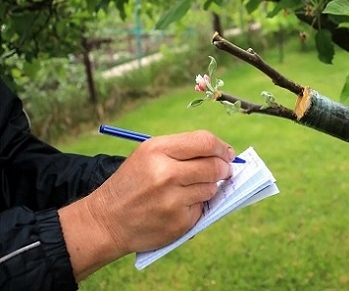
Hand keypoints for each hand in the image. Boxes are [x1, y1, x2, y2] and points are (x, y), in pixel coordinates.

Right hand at [59, 130, 234, 280]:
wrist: (106, 221)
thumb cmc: (132, 183)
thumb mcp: (148, 155)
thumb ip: (183, 150)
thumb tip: (223, 154)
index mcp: (157, 150)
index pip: (205, 142)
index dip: (221, 147)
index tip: (227, 153)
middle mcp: (165, 174)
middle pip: (214, 166)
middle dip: (223, 168)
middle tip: (223, 170)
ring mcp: (173, 200)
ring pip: (211, 188)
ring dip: (209, 187)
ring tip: (190, 189)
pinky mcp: (179, 222)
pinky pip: (202, 208)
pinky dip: (197, 206)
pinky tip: (179, 206)